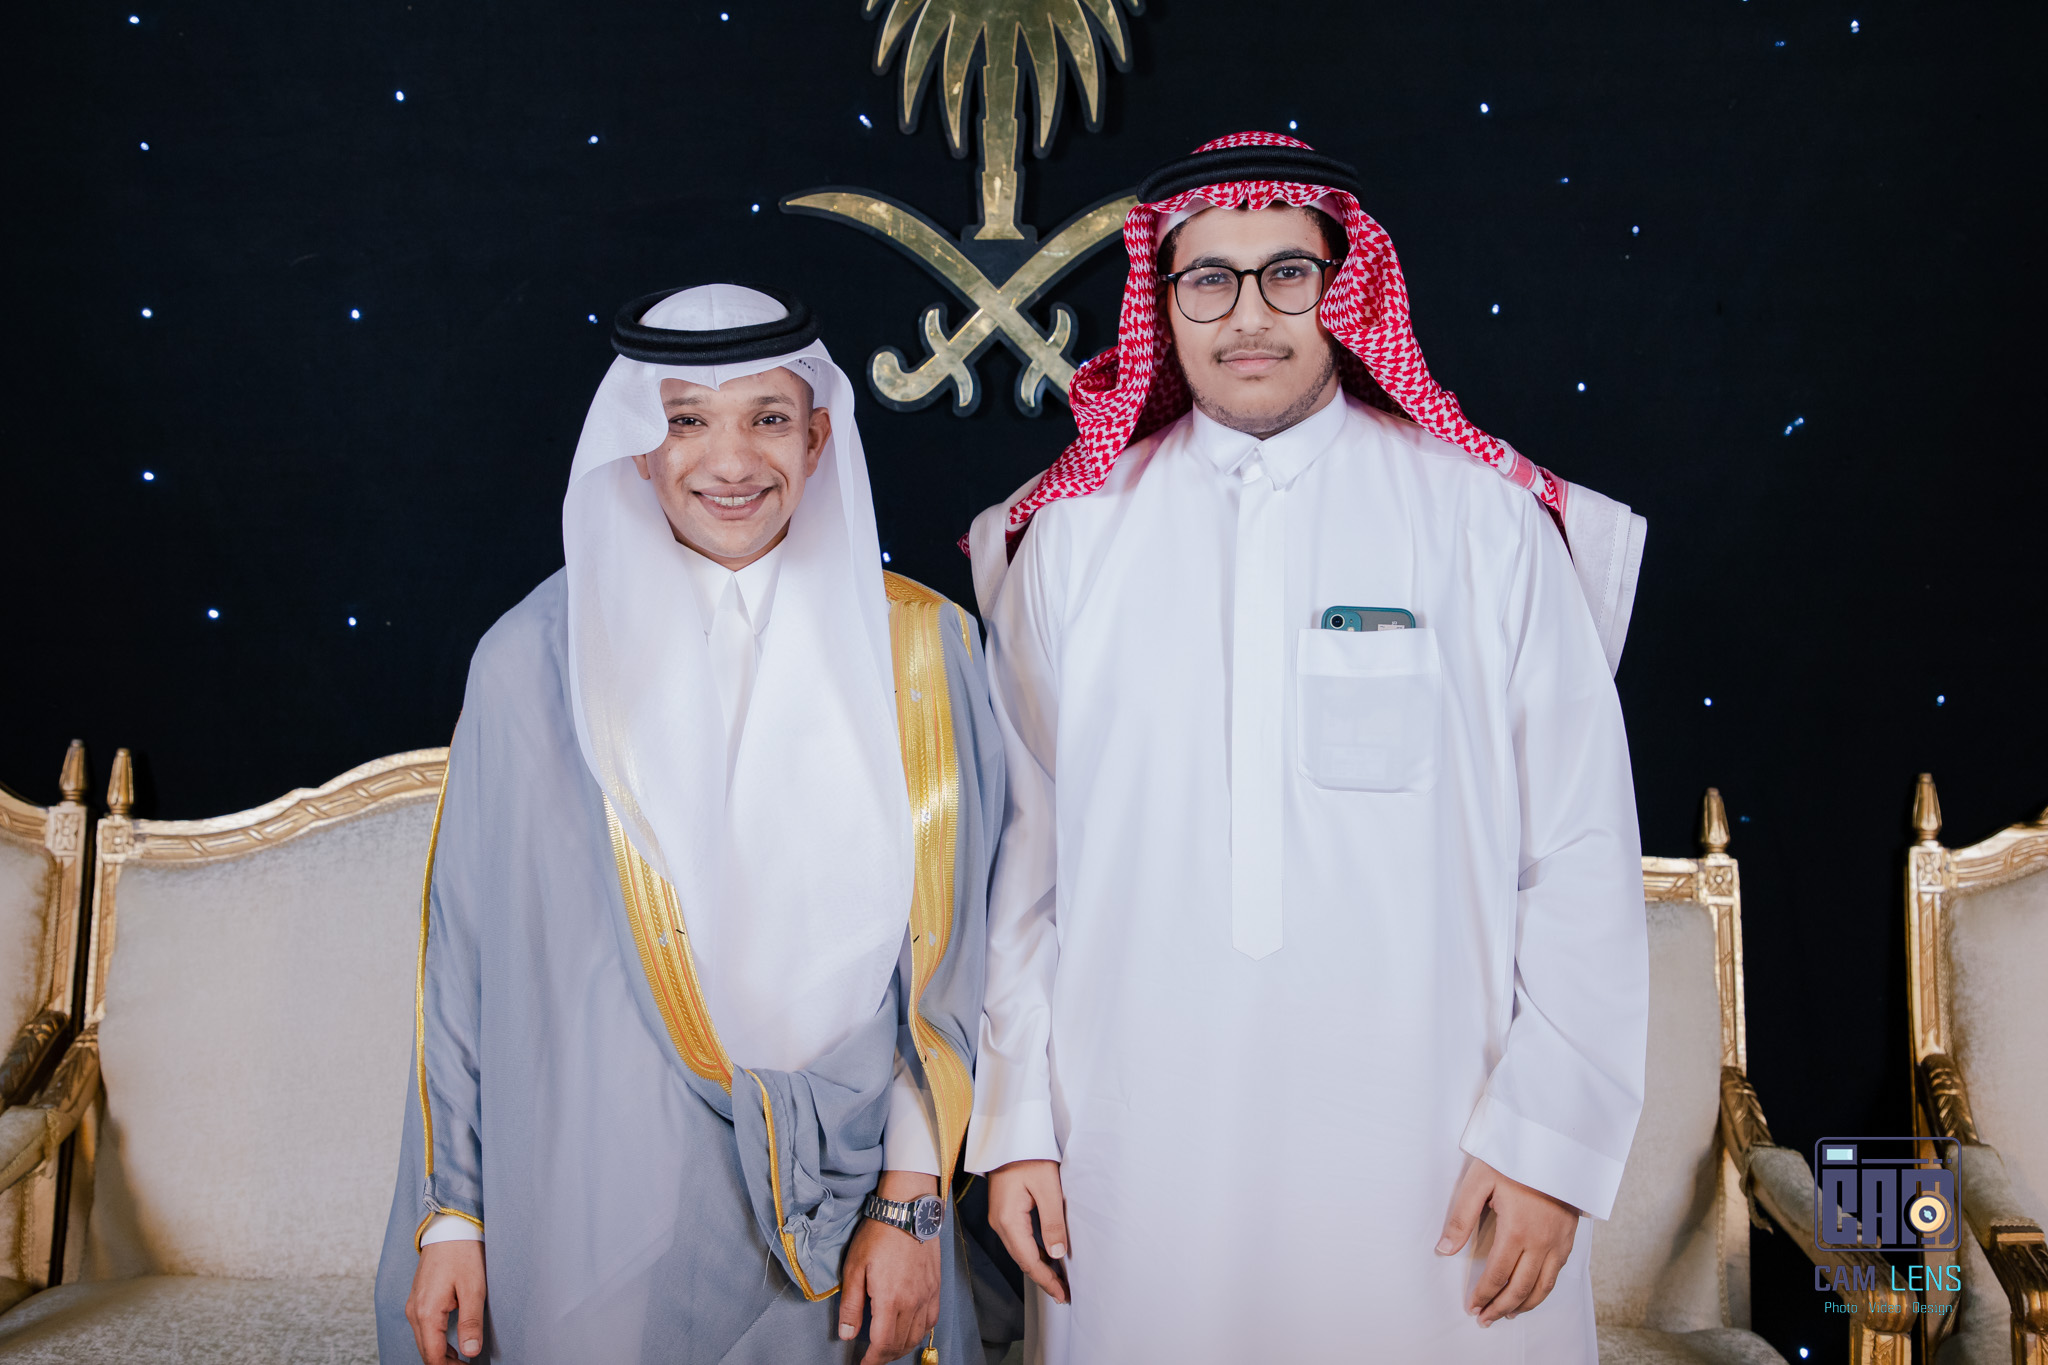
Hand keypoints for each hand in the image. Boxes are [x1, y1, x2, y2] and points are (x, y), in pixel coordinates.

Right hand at [406, 1239, 485, 1361]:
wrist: (449, 1228)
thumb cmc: (463, 1254)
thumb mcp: (474, 1289)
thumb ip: (471, 1322)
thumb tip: (470, 1353)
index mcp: (427, 1312)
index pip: (433, 1356)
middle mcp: (415, 1312)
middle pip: (426, 1352)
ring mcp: (414, 1306)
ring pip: (424, 1342)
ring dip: (440, 1355)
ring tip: (462, 1362)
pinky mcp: (418, 1300)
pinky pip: (423, 1330)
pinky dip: (436, 1342)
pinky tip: (452, 1346)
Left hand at [839, 1171, 941, 1364]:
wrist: (907, 1209)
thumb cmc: (877, 1235)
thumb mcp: (854, 1267)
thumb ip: (851, 1305)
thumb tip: (847, 1334)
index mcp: (890, 1299)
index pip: (882, 1344)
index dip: (872, 1361)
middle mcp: (912, 1302)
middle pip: (900, 1344)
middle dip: (885, 1357)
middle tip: (872, 1359)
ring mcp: (927, 1294)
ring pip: (918, 1335)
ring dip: (902, 1348)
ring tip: (888, 1350)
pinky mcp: (935, 1286)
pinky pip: (932, 1320)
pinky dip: (920, 1333)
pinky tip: (911, 1332)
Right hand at [985, 1159, 1068, 1303]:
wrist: (1009, 1135)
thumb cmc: (1028, 1156)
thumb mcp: (1047, 1187)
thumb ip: (1052, 1222)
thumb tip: (1056, 1255)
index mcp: (1008, 1219)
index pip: (1029, 1260)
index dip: (1046, 1279)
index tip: (1062, 1294)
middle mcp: (999, 1223)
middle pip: (1022, 1259)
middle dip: (1043, 1278)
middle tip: (1063, 1294)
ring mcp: (999, 1218)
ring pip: (1020, 1251)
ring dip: (1038, 1267)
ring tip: (1058, 1282)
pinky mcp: (1004, 1212)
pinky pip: (1019, 1240)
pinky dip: (1033, 1253)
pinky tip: (1046, 1258)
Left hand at [1435, 1157, 1579, 1325]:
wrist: (1556, 1146)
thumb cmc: (1514, 1161)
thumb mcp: (1480, 1181)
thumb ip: (1461, 1217)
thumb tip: (1444, 1249)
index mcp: (1516, 1231)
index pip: (1497, 1275)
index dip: (1483, 1295)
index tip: (1471, 1307)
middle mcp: (1540, 1243)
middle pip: (1519, 1288)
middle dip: (1499, 1307)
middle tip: (1484, 1319)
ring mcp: (1558, 1243)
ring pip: (1541, 1287)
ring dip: (1522, 1306)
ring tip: (1506, 1315)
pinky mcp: (1569, 1239)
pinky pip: (1556, 1275)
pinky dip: (1542, 1292)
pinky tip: (1531, 1295)